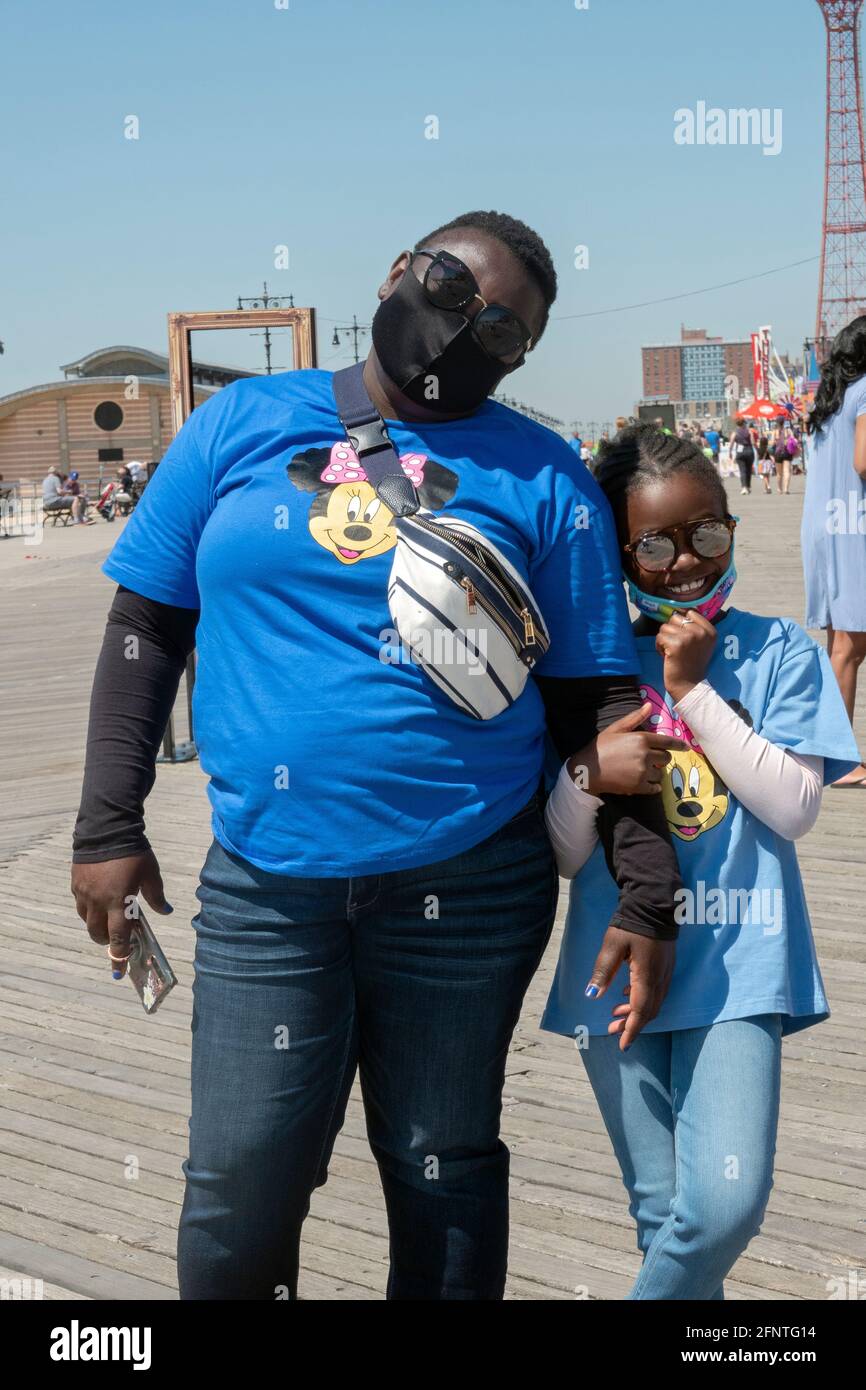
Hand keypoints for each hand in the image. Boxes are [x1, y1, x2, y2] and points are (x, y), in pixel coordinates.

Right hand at [71, 849, 171, 977]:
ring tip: (107, 921)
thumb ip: (156, 896)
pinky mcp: (75, 883)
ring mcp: (83, 893)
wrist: (107, 829)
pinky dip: (88, 909)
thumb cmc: (133, 852)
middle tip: (116, 940)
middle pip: (98, 933)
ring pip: (86, 920)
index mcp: (118, 902)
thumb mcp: (150, 874)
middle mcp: (97, 901)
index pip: (118, 937)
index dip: (119, 956)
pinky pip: (80, 904)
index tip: (119, 972)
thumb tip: (166, 911)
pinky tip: (98, 902)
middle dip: (107, 942)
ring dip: (96, 926)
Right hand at [568, 702, 687, 795]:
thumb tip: (649, 705)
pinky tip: (647, 783)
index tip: (686, 747)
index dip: (679, 745)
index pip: (667, 742)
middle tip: (651, 758)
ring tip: (644, 771)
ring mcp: (643, 772)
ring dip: (656, 772)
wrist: (587, 770)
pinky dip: (653, 786)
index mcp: (641, 739)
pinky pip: (655, 787)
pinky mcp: (639, 786)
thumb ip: (635, 718)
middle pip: (665, 758)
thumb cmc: (601, 747)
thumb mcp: (616, 728)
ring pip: (660, 773)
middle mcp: (645, 755)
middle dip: (662, 757)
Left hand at [585, 925, 675, 1049]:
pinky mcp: (666, 966)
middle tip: (613, 1029)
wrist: (654, 905)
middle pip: (648, 1011)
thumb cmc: (630, 924)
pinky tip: (627, 994)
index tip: (623, 1045)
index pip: (640, 1011)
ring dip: (636, 1012)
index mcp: (646, 977)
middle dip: (631, 1024)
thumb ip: (603, 972)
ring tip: (616, 1014)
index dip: (632, 1030)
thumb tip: (592, 996)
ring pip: (653, 1002)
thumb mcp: (611, 946)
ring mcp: (665, 972)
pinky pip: (656, 991)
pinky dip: (642, 999)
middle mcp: (660, 978)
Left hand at [655, 608, 716, 704]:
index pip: (690, 612)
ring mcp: (689, 637)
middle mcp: (701, 631)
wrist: (688, 685)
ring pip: (665, 626)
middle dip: (672, 631)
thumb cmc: (690, 663)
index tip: (684, 639)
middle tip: (677, 647)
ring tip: (672, 652)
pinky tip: (667, 656)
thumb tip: (675, 611)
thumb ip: (694, 627)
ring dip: (664, 639)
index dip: (681, 624)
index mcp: (710, 630)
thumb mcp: (701, 643)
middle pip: (675, 617)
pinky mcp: (676, 644)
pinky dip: (659, 646)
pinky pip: (659, 636)